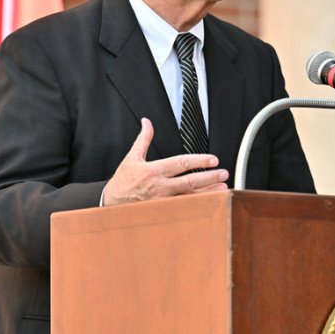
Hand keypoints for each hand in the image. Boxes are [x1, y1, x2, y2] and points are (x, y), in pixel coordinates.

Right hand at [103, 118, 227, 205]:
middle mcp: (160, 186)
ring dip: (208, 192)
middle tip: (224, 173)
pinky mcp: (163, 212)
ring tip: (223, 187)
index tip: (213, 160)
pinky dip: (199, 205)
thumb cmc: (123, 180)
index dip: (199, 161)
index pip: (181, 163)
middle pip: (189, 181)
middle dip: (209, 177)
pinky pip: (184, 208)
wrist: (110, 203)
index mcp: (154, 170)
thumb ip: (144, 139)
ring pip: (190, 197)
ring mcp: (163, 201)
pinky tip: (210, 202)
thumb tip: (147, 122)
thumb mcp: (132, 157)